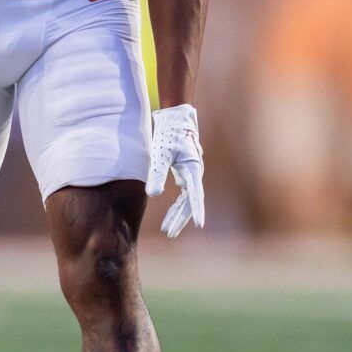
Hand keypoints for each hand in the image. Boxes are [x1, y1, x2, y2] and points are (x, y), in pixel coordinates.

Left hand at [146, 104, 204, 237]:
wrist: (175, 117)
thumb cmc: (169, 133)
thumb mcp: (161, 153)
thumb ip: (156, 173)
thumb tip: (153, 194)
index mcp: (193, 168)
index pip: (196, 194)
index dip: (197, 210)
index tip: (199, 225)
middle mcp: (195, 173)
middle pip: (190, 202)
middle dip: (180, 219)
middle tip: (169, 234)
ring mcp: (191, 174)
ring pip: (186, 201)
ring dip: (177, 215)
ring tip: (166, 230)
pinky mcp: (186, 174)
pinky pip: (184, 195)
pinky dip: (176, 206)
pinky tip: (170, 215)